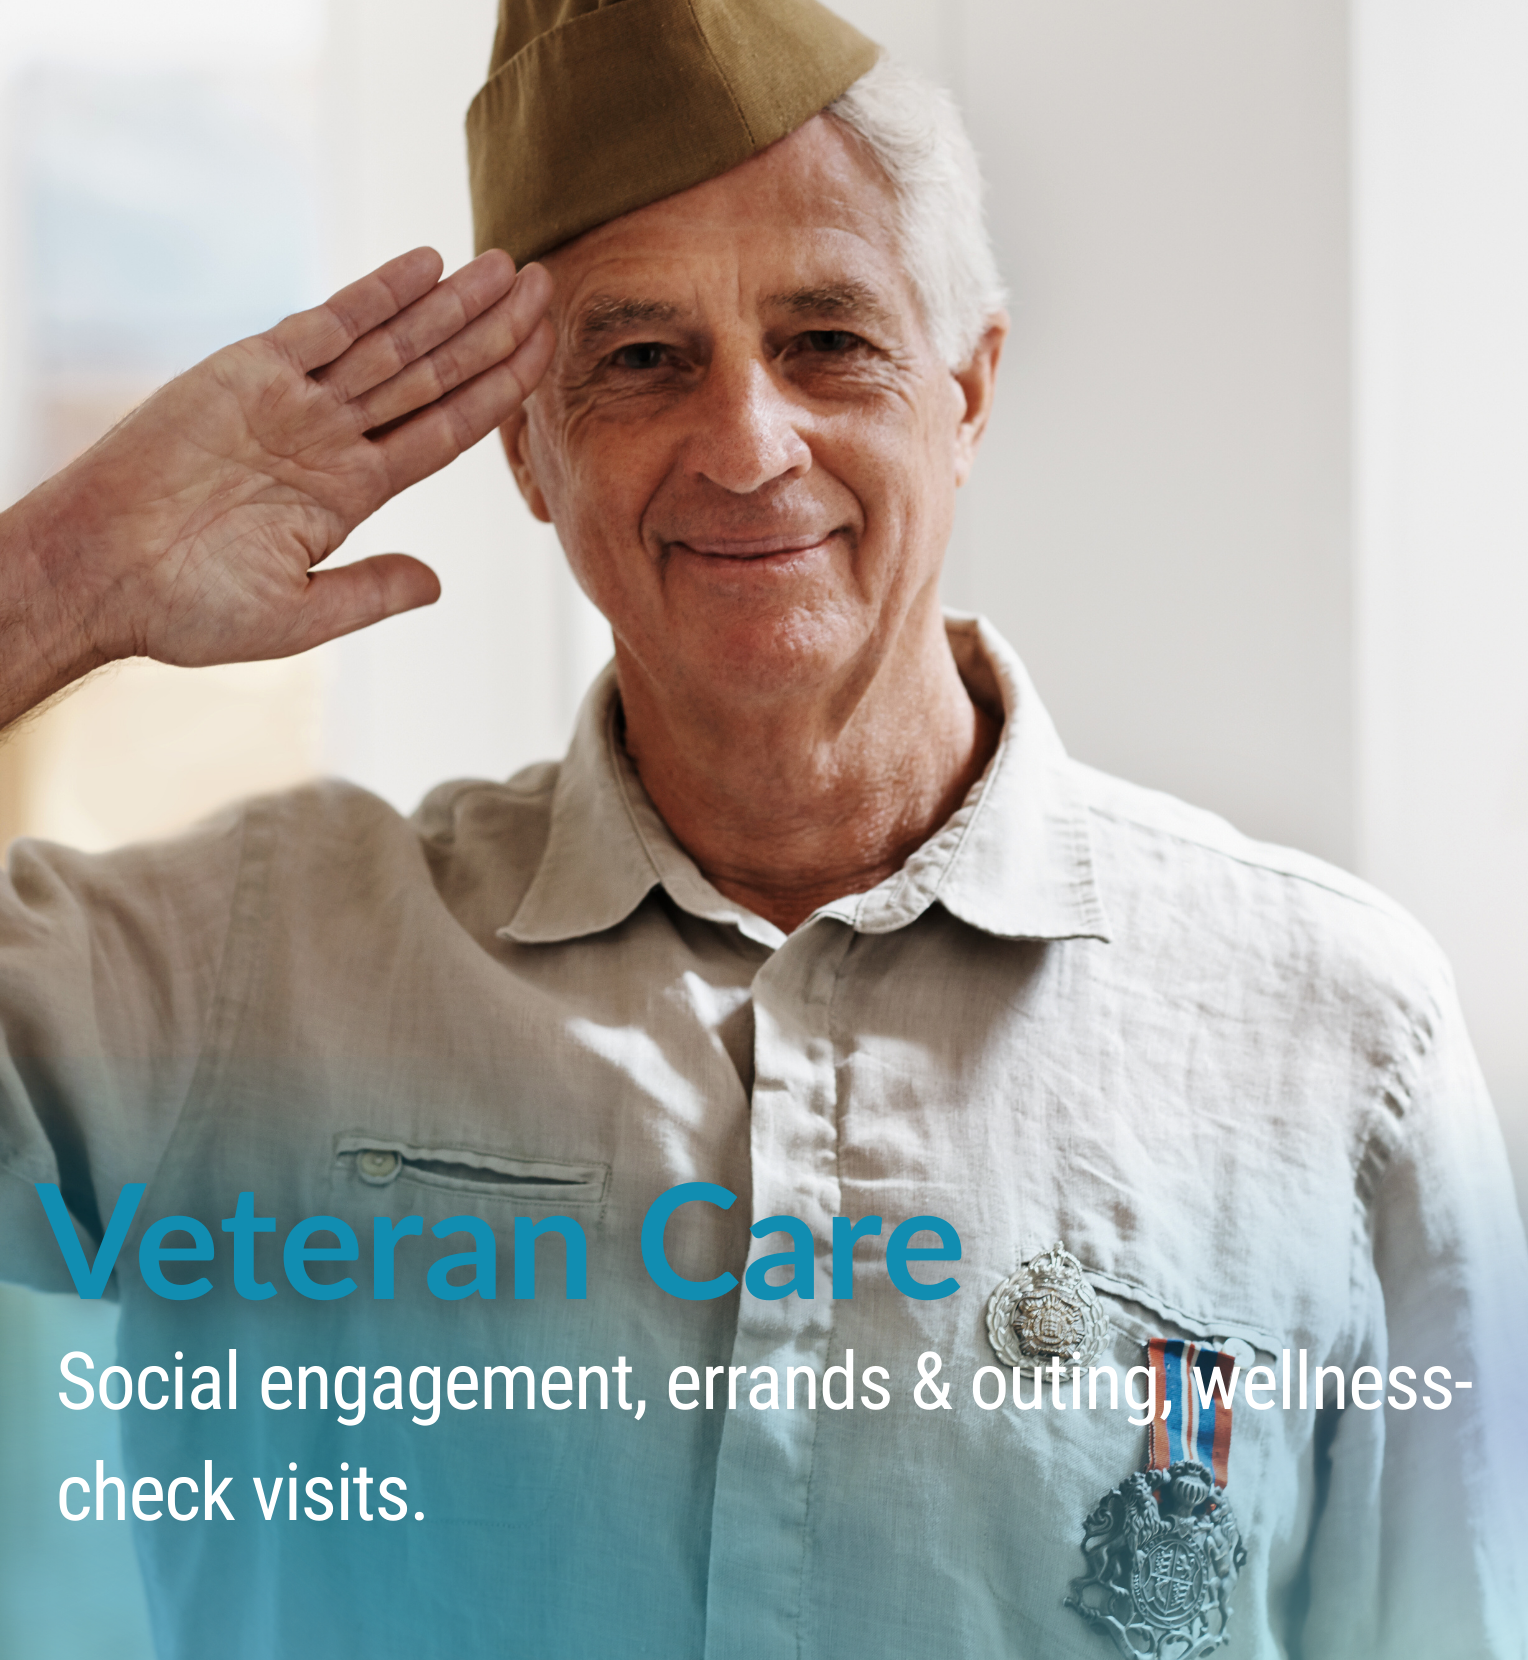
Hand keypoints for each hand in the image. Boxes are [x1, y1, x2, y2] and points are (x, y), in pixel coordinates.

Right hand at [0, 247, 553, 721]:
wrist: (101, 574)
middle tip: (546, 286)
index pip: (447, 430)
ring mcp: (294, 399)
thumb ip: (372, 590)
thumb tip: (438, 583)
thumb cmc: (188, 607)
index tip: (546, 355)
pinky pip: (326, 325)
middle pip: (433, 374)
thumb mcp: (299, 614)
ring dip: (452, 304)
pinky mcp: (248, 370)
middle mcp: (332, 436)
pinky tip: (427, 267)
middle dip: (493, 332)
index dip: (500, 391)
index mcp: (350, 492)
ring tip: (507, 267)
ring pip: (392, 342)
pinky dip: (376, 295)